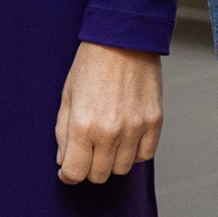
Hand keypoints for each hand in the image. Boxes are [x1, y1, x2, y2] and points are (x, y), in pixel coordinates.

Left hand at [54, 42, 164, 184]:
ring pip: (122, 169)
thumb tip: (64, 161)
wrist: (123, 40)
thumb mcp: (67, 96)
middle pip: (99, 175)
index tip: (67, 171)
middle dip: (88, 169)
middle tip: (86, 154)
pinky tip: (125, 139)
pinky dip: (134, 153)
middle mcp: (110, 133)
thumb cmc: (90, 65)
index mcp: (83, 126)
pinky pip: (145, 155)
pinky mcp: (154, 123)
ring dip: (111, 162)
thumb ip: (63, 132)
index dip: (68, 176)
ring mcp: (135, 129)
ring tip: (106, 143)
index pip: (75, 173)